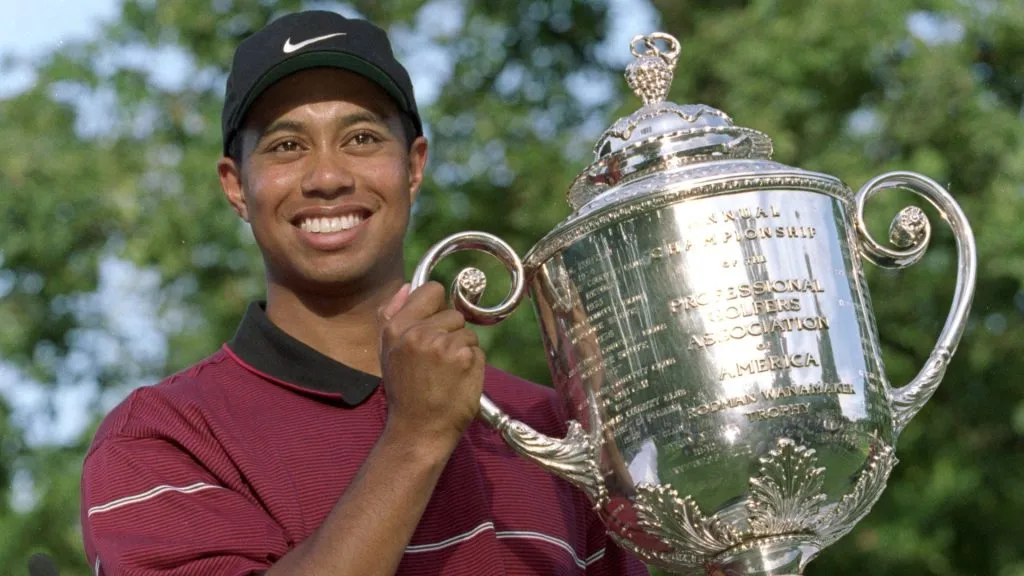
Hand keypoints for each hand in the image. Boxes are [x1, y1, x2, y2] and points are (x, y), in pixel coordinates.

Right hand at [378, 282, 484, 451]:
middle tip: (437, 362)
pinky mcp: (466, 360)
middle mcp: (419, 333)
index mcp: (397, 328)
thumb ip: (392, 315)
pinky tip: (458, 381)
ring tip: (446, 374)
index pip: (431, 291)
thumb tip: (408, 286)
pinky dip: (473, 365)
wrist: (418, 431)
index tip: (435, 327)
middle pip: (454, 314)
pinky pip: (478, 350)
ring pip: (468, 333)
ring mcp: (444, 346)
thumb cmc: (405, 393)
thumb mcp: (387, 352)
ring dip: (462, 351)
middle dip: (451, 334)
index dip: (437, 307)